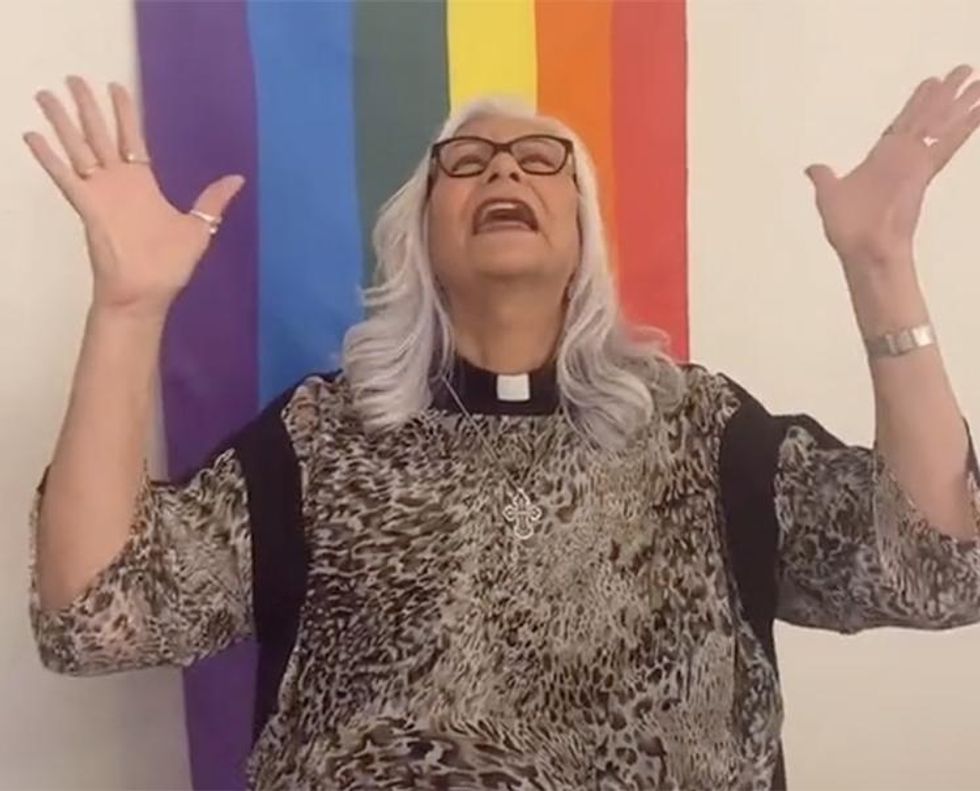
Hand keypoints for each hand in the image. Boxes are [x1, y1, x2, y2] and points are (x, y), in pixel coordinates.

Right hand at [23, 75, 244, 317]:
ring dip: (62, 122)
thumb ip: (213, 200)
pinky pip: (64, 177)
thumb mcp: (199, 228)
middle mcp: (119, 183)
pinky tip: (32, 136)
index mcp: (143, 184)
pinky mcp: (87, 207)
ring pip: (78, 148)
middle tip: (73, 77)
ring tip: (46, 95)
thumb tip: (237, 178)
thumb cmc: (170, 266)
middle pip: (99, 134)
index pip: (131, 138)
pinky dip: (48, 158)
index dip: (124, 112)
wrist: (147, 294)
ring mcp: (100, 194)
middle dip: (87, 106)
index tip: (116, 87)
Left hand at [804, 63, 979, 271]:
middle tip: (963, 70)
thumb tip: (812, 168)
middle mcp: (901, 156)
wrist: (863, 248)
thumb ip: (824, 178)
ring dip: (959, 101)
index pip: (902, 123)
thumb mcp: (829, 195)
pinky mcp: (924, 169)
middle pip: (927, 116)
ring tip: (978, 80)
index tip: (931, 84)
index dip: (916, 104)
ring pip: (941, 122)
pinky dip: (966, 125)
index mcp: (880, 158)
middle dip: (944, 94)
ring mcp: (914, 161)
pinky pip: (948, 142)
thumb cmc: (847, 229)